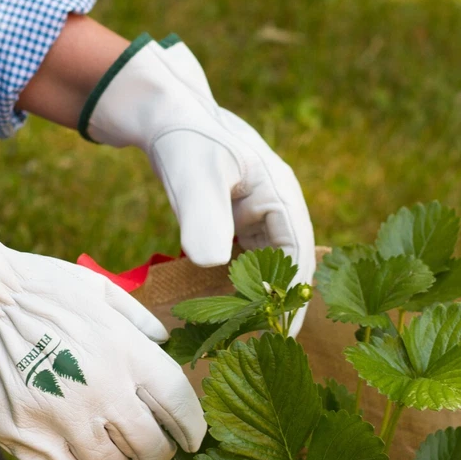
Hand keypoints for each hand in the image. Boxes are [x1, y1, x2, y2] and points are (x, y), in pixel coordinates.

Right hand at [0, 205, 205, 459]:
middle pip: (152, 447)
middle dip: (157, 458)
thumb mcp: (98, 288)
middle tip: (149, 455)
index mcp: (126, 351)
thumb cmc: (41, 291)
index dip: (192, 430)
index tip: (190, 442)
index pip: (179, 404)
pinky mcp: (30, 440)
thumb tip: (165, 341)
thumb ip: (137, 319)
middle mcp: (103, 389)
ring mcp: (66, 418)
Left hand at [78, 33, 314, 331]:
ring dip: (259, 296)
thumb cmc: (184, 139)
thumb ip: (203, 217)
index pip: (298, 255)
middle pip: (287, 264)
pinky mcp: (237, 221)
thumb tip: (212, 263)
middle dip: (277, 302)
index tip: (282, 333)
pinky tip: (223, 308)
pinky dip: (238, 284)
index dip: (292, 296)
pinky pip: (246, 260)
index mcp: (280, 194)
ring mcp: (257, 214)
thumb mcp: (194, 176)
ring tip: (246, 334)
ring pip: (267, 265)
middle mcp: (276, 207)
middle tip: (263, 344)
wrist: (161, 115)